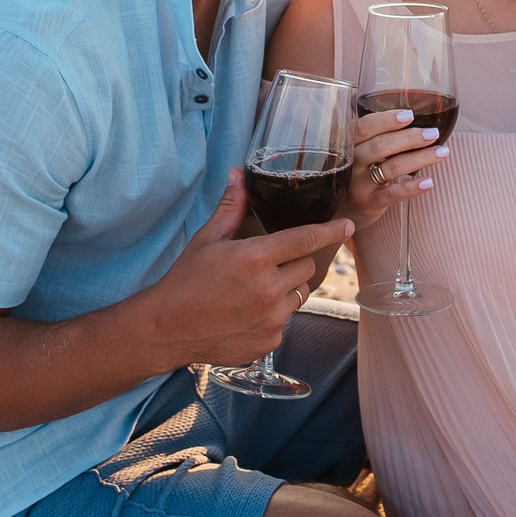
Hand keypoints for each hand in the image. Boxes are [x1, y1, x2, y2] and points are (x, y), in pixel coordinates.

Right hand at [129, 169, 352, 370]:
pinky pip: (285, 321)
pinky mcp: (269, 341)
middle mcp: (268, 289)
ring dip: (285, 289)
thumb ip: (231, 207)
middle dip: (292, 262)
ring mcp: (271, 319)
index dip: (330, 231)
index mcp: (255, 258)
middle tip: (265, 265)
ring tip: (253, 291)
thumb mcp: (207, 240)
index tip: (347, 226)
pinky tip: (245, 314)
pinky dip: (272, 316)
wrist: (168, 328)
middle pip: (306, 267)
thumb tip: (239, 174)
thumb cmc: (185, 280)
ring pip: (299, 295)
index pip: (306, 239)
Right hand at [341, 105, 444, 230]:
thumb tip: (413, 117)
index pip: (363, 127)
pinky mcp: (369, 203)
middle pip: (380, 146)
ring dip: (419, 159)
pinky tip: (429, 182)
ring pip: (391, 168)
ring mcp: (359, 184)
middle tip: (433, 133)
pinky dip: (411, 187)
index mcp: (347, 143)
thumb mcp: (356, 150)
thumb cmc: (355, 171)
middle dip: (410, 138)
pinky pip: (392, 195)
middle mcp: (350, 163)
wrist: (340, 209)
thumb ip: (373, 135)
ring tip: (442, 152)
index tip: (409, 115)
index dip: (386, 120)